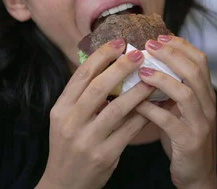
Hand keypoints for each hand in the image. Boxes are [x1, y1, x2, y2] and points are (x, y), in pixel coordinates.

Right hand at [38, 39, 155, 188]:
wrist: (64, 184)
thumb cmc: (70, 145)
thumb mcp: (67, 119)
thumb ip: (83, 96)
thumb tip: (109, 64)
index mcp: (61, 109)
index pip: (80, 76)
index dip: (101, 56)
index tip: (120, 42)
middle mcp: (71, 122)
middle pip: (98, 88)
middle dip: (121, 68)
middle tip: (140, 53)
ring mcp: (87, 140)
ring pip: (116, 109)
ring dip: (137, 91)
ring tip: (154, 78)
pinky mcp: (104, 155)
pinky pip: (129, 130)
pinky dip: (143, 115)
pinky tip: (155, 104)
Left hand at [136, 35, 216, 188]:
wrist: (197, 175)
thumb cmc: (183, 139)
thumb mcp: (181, 110)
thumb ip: (171, 90)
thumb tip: (146, 65)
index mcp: (206, 94)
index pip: (200, 60)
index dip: (181, 45)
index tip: (160, 36)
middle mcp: (208, 105)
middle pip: (195, 70)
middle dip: (172, 54)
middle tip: (149, 45)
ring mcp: (201, 123)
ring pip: (187, 93)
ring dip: (163, 78)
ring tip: (142, 70)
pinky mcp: (189, 141)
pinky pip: (170, 121)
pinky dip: (151, 110)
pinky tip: (135, 104)